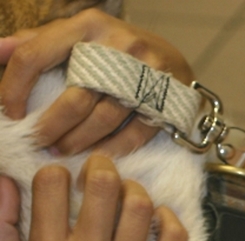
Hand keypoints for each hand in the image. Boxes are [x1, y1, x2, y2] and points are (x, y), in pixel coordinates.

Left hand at [0, 9, 193, 155]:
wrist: (174, 61)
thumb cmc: (114, 49)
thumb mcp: (76, 34)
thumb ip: (36, 41)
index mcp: (88, 25)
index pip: (35, 55)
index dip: (14, 88)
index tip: (10, 112)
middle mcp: (119, 46)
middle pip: (74, 97)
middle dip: (50, 126)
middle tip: (37, 141)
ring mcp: (146, 76)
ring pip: (103, 119)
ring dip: (77, 141)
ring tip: (61, 150)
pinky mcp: (164, 101)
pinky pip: (134, 134)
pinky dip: (111, 149)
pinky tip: (95, 156)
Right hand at [0, 155, 186, 240]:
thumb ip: (1, 230)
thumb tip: (4, 180)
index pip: (52, 185)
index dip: (55, 173)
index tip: (60, 181)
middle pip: (103, 186)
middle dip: (100, 167)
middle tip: (99, 170)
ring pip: (141, 208)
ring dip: (134, 190)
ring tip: (127, 193)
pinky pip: (174, 240)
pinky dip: (169, 219)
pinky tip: (157, 218)